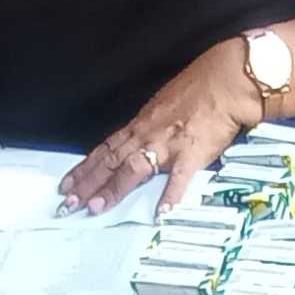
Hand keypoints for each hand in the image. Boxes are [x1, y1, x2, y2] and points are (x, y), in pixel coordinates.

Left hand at [61, 38, 261, 214]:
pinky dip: (169, 196)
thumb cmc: (200, 89)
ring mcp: (167, 144)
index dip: (85, 168)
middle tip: (68, 203)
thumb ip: (153, 128)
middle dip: (88, 183)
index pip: (106, 149)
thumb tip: (143, 145)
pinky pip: (179, 178)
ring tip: (97, 207)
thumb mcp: (166, 106)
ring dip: (113, 189)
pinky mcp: (192, 152)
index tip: (68, 184)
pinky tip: (160, 214)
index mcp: (141, 124)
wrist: (227, 80)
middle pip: (111, 161)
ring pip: (132, 169)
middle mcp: (147, 134)